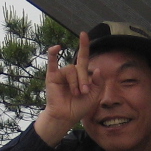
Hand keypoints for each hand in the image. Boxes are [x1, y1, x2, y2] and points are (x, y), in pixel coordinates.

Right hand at [34, 30, 99, 144]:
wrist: (66, 117)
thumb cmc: (79, 107)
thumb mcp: (95, 95)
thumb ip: (98, 82)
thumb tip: (96, 69)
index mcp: (82, 74)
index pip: (84, 57)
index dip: (84, 46)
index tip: (83, 34)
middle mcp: (72, 72)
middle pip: (81, 67)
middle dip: (84, 80)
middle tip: (84, 93)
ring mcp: (61, 73)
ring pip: (71, 70)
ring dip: (75, 82)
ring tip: (75, 93)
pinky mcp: (52, 76)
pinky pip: (52, 62)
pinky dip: (53, 54)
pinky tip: (56, 48)